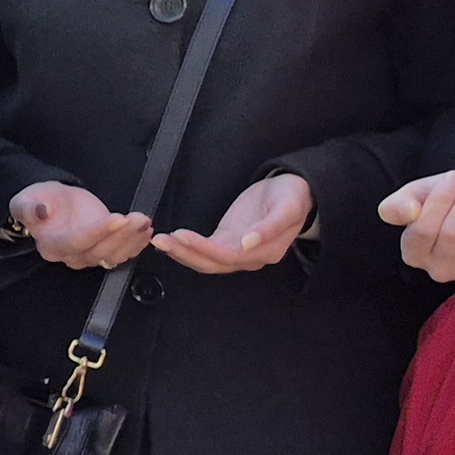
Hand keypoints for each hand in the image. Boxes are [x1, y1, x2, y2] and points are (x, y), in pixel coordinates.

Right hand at [12, 181, 150, 269]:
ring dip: (132, 240)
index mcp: (51, 245)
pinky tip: (145, 230)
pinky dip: (137, 244)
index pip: (76, 242)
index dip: (98, 232)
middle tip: (137, 218)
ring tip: (144, 221)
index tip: (117, 217)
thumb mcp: (25, 200)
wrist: (50, 203)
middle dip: (121, 235)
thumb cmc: (38, 201)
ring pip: (113, 255)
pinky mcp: (104, 250)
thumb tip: (38, 212)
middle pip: (99, 252)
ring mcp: (89, 255)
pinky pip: (123, 254)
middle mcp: (70, 256)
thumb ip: (28, 208)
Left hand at [154, 172, 313, 275]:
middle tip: (161, 240)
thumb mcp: (288, 208)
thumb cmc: (294, 197)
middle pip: (212, 262)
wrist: (295, 191)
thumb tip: (248, 243)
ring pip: (205, 260)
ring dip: (181, 253)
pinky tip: (171, 241)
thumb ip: (270, 227)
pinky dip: (186, 248)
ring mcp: (237, 250)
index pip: (229, 256)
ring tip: (160, 241)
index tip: (183, 236)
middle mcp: (250, 257)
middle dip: (184, 252)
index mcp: (266, 252)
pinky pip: (204, 251)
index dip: (203, 248)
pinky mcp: (227, 240)